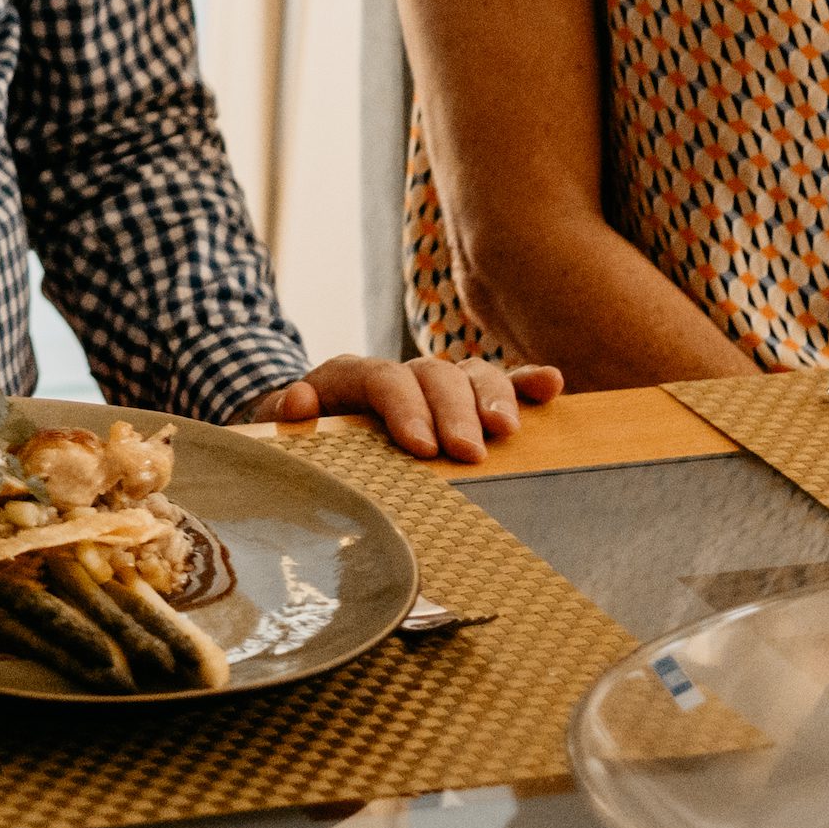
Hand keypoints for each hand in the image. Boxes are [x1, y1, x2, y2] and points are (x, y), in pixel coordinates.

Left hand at [245, 354, 564, 462]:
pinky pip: (499, 384)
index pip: (381, 378)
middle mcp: (399, 374)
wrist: (308, 427)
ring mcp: (435, 386)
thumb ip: (283, 415)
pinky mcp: (464, 403)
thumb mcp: (276, 426)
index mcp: (350, 377)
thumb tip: (299, 399)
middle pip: (433, 374)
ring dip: (494, 398)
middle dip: (454, 412)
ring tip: (509, 432)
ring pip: (471, 374)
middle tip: (470, 453)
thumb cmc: (296, 436)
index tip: (423, 447)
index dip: (405, 407)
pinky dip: (525, 383)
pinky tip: (552, 385)